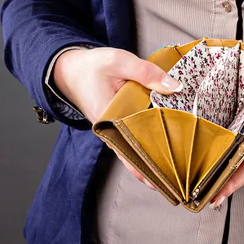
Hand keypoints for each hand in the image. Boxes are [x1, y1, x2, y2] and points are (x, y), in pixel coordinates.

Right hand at [53, 47, 182, 188]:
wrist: (67, 69)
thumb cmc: (91, 67)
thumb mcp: (120, 62)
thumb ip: (147, 73)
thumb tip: (175, 87)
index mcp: (108, 116)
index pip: (133, 144)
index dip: (151, 159)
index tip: (168, 171)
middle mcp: (109, 129)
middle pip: (135, 153)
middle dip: (154, 166)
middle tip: (176, 181)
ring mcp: (112, 129)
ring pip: (134, 149)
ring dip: (151, 159)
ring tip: (172, 176)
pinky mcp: (115, 125)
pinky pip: (132, 139)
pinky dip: (146, 146)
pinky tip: (161, 157)